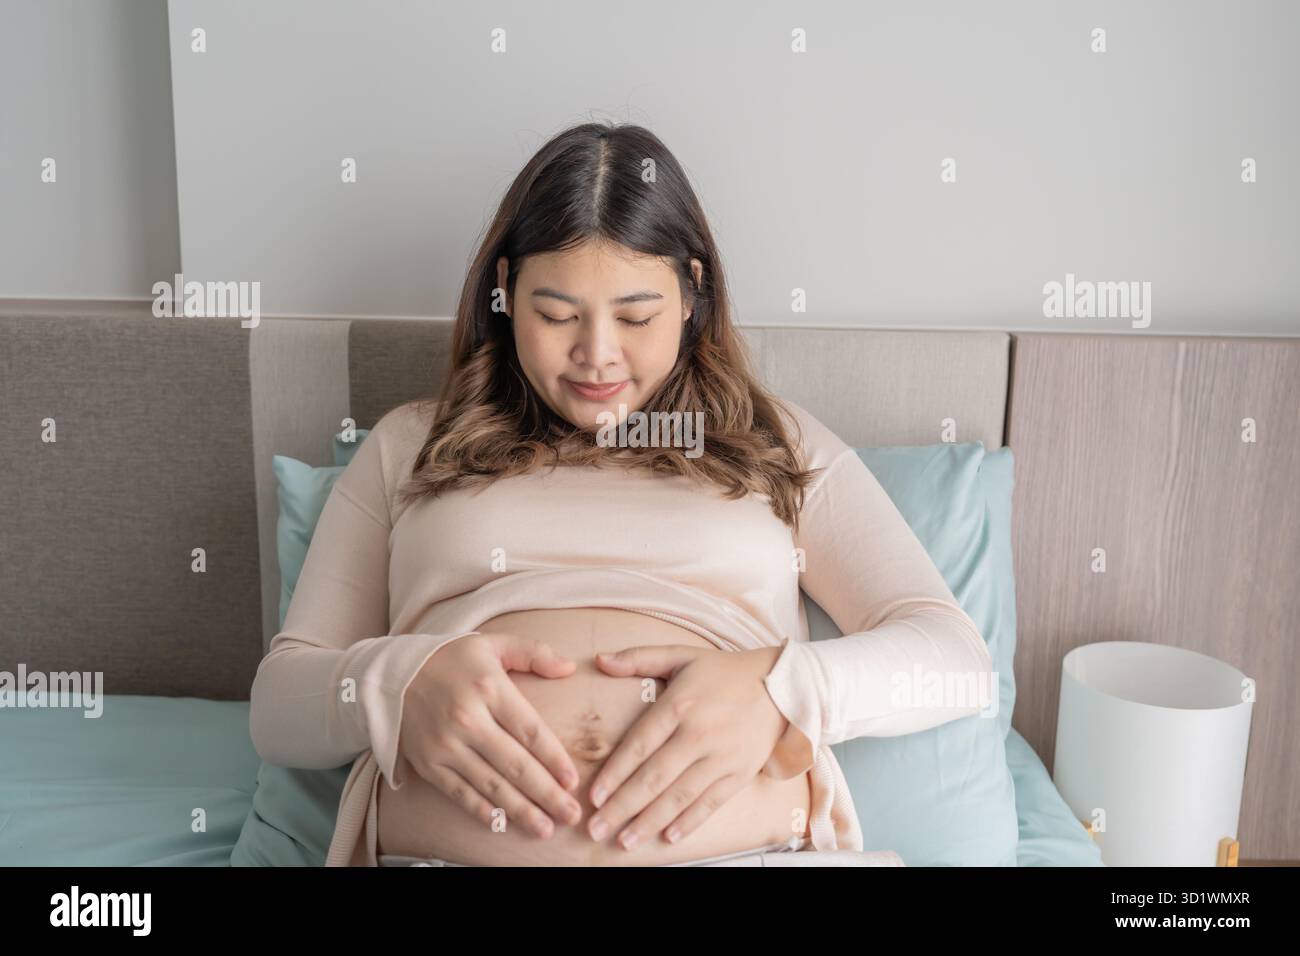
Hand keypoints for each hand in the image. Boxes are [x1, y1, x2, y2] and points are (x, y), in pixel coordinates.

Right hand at [398, 632, 585, 838]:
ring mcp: (445, 745)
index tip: (573, 781)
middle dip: (547, 794)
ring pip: (491, 785)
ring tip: (546, 828)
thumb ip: (534, 653)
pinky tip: (504, 825)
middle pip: (515, 764)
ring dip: (521, 811)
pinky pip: (460, 793)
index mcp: (489, 688)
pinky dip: (483, 811)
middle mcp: (467, 719)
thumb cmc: (450, 658)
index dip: (554, 759)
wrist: (391, 673)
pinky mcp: (428, 764)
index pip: (530, 730)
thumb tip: (568, 668)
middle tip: (571, 815)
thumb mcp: (493, 644)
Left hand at [584, 644, 786, 850]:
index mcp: (679, 704)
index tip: (593, 796)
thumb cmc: (724, 671)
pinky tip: (668, 838)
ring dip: (649, 822)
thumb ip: (638, 658)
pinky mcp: (740, 773)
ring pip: (679, 796)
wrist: (781, 685)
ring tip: (624, 842)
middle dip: (622, 807)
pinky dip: (689, 822)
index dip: (614, 773)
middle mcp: (699, 733)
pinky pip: (710, 803)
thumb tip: (599, 660)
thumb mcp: (681, 655)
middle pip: (654, 777)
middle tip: (596, 829)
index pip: (639, 745)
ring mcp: (721, 757)